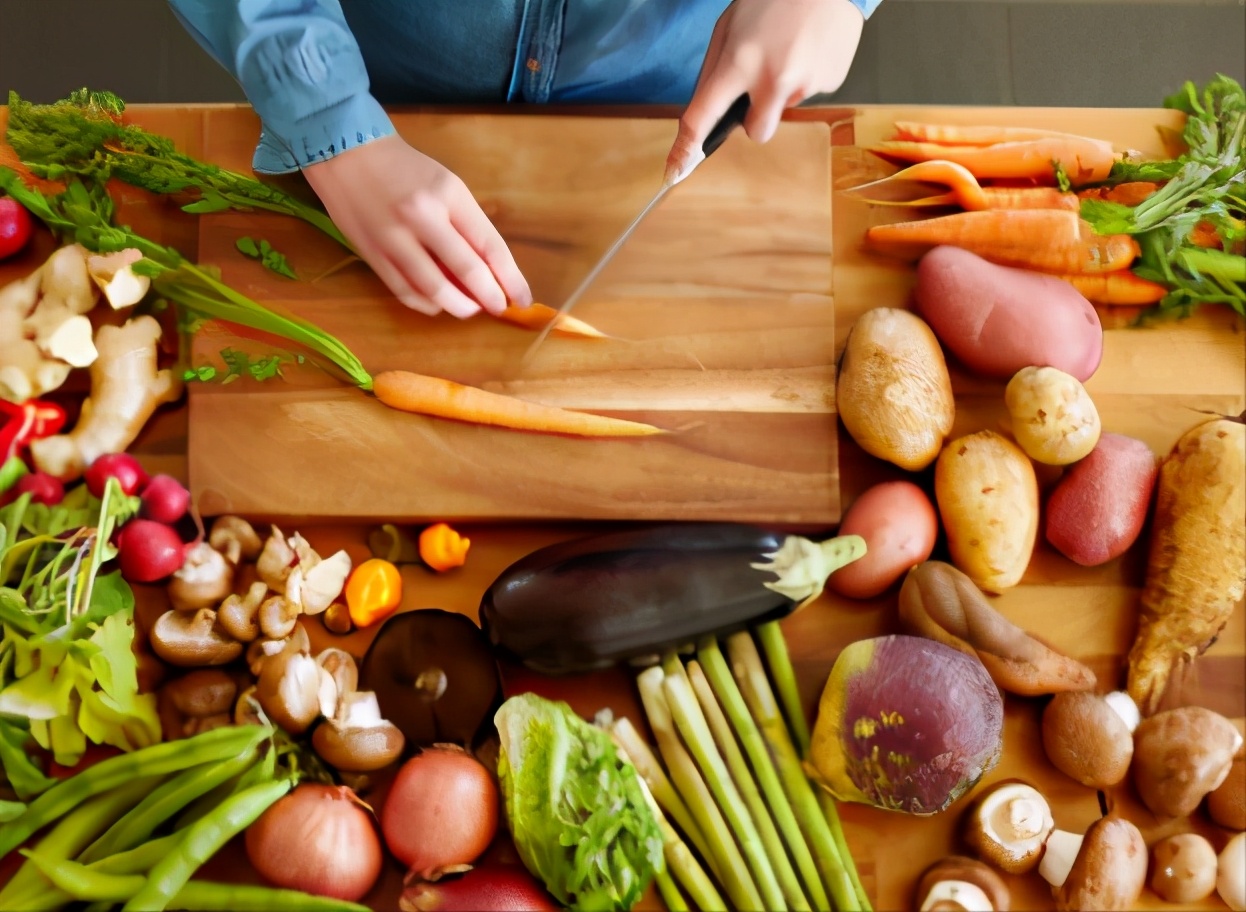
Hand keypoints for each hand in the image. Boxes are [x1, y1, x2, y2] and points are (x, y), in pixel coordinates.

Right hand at [303, 134, 531, 317]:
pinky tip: (438, 304)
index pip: (489, 245)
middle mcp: (422, 216)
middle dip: (488, 297)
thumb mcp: (446, 184)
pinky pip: (404, 291)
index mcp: (449, 195)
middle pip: (466, 270)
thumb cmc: (404, 168)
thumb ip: (466, 225)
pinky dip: (425, 303)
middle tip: (498, 307)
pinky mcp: (371, 253)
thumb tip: (487, 271)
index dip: (510, 278)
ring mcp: (394, 237)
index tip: (523, 299)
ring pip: (434, 288)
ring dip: (458, 306)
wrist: (345, 151)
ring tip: (469, 309)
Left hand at [666, 0, 864, 181]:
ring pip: (785, 107)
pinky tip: (809, 46)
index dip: (686, 147)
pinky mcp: (833, 80)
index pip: (703, 116)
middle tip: (759, 84)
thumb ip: (716, 70)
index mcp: (739, 63)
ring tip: (789, 48)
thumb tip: (706, 111)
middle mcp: (774, 79)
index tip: (675, 169)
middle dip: (756, 117)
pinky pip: (811, 90)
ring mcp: (807, 82)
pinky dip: (807, 74)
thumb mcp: (729, 26)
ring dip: (783, 89)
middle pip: (757, 132)